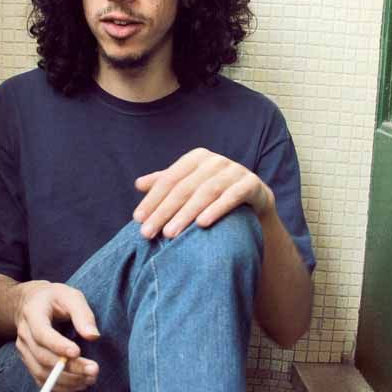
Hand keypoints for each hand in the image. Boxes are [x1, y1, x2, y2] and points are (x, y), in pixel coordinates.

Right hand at [13, 280, 100, 391]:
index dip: (58, 345)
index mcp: (33, 314)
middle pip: (43, 357)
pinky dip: (60, 386)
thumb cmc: (55, 298)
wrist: (31, 303)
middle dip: (70, 367)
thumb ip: (83, 314)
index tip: (77, 352)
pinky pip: (41, 380)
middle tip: (94, 370)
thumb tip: (94, 336)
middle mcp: (24, 334)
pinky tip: (80, 384)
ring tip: (90, 379)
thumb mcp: (71, 296)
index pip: (42, 334)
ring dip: (67, 380)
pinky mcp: (29, 362)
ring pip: (42, 372)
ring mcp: (24, 351)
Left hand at [133, 148, 274, 238]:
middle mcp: (215, 161)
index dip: (152, 199)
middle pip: (184, 187)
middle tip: (148, 233)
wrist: (253, 200)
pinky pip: (232, 196)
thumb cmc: (214, 194)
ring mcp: (235, 170)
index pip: (169, 179)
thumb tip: (139, 184)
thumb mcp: (189, 187)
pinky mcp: (252, 184)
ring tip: (170, 233)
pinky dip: (217, 209)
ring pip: (206, 192)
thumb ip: (165, 184)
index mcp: (196, 158)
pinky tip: (201, 224)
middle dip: (164, 211)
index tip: (138, 219)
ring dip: (186, 214)